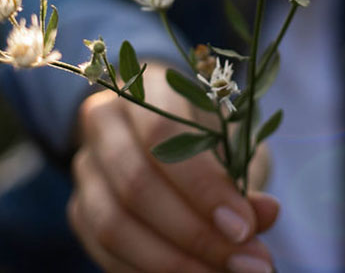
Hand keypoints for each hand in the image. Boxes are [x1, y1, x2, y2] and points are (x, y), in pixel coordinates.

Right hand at [69, 62, 278, 272]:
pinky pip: (105, 252)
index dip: (202, 186)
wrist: (161, 134)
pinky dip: (149, 272)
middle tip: (246, 262)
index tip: (244, 228)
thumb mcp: (232, 143)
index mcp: (142, 89)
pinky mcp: (79, 210)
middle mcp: (102, 123)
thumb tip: (265, 214)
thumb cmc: (205, 133)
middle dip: (195, 234)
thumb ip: (244, 178)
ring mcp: (85, 168)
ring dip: (172, 262)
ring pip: (113, 224)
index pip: (162, 134)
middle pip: (135, 185)